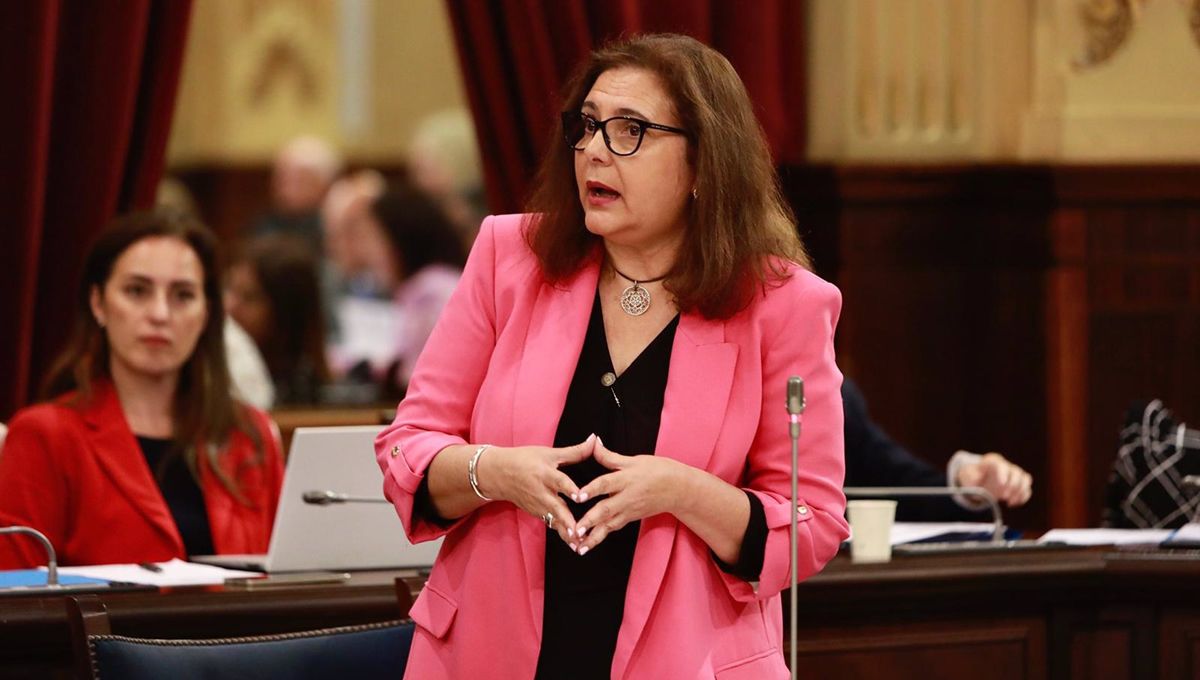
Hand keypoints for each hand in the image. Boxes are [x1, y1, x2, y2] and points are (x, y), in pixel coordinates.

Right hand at [478, 435, 595, 545]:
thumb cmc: (524, 460)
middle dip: (567, 520)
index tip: (580, 496)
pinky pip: (551, 523)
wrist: (497, 474)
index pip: (558, 481)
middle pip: (555, 507)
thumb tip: (595, 440)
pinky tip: (573, 543)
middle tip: (580, 531)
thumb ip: (575, 451)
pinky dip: (561, 533)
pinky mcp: (536, 513)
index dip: (569, 489)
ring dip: (566, 532)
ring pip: (553, 520)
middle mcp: (541, 491)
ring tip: (579, 544)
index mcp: (544, 473)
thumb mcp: (548, 453)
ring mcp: (537, 505)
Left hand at [573, 438, 683, 554]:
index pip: (606, 483)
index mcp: (626, 479)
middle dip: (590, 521)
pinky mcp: (630, 518)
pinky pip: (613, 528)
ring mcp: (629, 510)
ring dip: (593, 537)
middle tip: (575, 530)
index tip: (578, 496)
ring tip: (579, 547)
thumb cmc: (657, 471)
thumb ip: (610, 456)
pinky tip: (587, 545)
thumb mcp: (635, 460)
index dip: (592, 489)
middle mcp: (626, 497)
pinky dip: (601, 537)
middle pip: (606, 509)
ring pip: (608, 525)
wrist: (678, 489)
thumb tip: (593, 442)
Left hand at [956, 452, 1032, 506]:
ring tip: (1009, 502)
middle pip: (1016, 472)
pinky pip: (1027, 487)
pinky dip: (1023, 496)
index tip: (1001, 483)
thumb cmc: (972, 476)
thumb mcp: (968, 476)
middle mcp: (1006, 465)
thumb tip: (976, 482)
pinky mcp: (1020, 482)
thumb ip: (971, 478)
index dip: (1003, 473)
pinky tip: (1014, 503)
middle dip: (1012, 485)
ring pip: (1025, 478)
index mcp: (992, 461)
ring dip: (1020, 491)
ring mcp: (1014, 473)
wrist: (978, 479)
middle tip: (1004, 497)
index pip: (1000, 464)